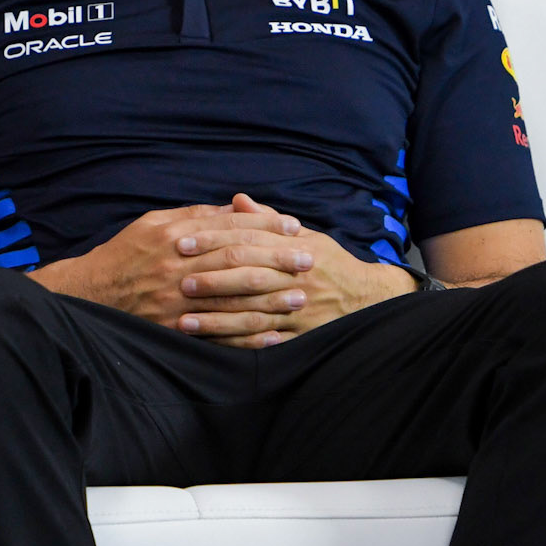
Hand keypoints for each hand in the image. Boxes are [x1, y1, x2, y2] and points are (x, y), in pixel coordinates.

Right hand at [28, 202, 316, 340]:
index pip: (228, 227)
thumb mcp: (154, 222)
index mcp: (174, 235)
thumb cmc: (127, 253)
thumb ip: (195, 215)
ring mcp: (177, 301)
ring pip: (232, 300)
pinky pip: (219, 335)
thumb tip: (234, 208)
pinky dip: (248, 337)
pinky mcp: (175, 330)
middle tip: (308, 259)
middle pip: (236, 261)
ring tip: (300, 297)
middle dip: (276, 260)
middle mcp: (177, 267)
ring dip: (270, 299)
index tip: (293, 226)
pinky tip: (274, 335)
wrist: (92, 293)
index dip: (264, 225)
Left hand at [175, 193, 415, 343]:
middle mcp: (296, 277)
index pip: (247, 241)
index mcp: (294, 248)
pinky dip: (238, 343)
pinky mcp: (300, 335)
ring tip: (184, 321)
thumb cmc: (328, 262)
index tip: (182, 244)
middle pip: (247, 277)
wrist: (366, 298)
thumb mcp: (305, 235)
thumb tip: (237, 200)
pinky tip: (213, 345)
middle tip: (179, 282)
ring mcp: (298, 309)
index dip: (212, 241)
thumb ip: (267, 221)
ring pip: (251, 313)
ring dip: (216, 319)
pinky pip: (265, 341)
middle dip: (211, 281)